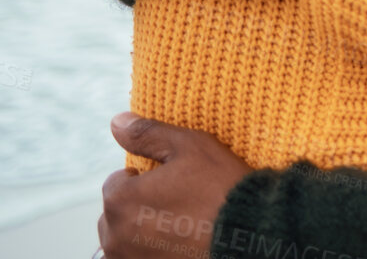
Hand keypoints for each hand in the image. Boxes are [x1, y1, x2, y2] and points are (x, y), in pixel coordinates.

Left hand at [99, 113, 248, 258]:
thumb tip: (117, 120)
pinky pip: (137, 258)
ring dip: (143, 232)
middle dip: (140, 207)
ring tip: (183, 226)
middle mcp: (115, 235)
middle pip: (118, 213)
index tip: (174, 181)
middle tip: (181, 203)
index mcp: (120, 199)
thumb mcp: (191, 148)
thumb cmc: (221, 188)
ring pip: (126, 239)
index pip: (117, 182)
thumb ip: (149, 134)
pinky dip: (151, 250)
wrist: (251, 235)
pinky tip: (179, 244)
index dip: (145, 178)